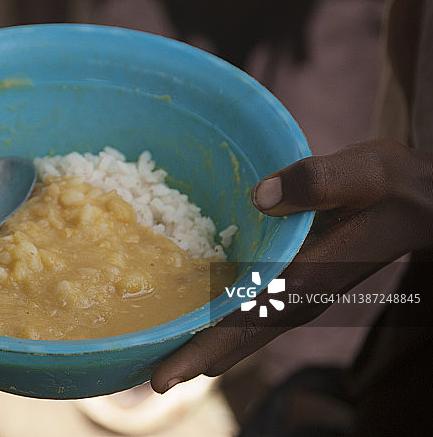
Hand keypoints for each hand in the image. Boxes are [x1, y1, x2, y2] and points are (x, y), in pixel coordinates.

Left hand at [150, 139, 432, 392]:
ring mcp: (296, 295)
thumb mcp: (364, 172)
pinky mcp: (295, 284)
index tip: (163, 377)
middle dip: (189, 359)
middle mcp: (297, 297)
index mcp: (306, 279)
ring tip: (160, 356)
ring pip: (241, 333)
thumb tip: (259, 198)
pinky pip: (249, 313)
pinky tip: (194, 321)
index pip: (244, 324)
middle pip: (235, 340)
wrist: (423, 203)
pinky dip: (218, 324)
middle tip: (145, 377)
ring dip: (202, 346)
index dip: (200, 350)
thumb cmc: (394, 187)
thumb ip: (316, 182)